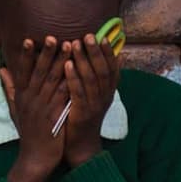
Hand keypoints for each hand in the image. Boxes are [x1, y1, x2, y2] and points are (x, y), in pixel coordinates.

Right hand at [6, 40, 73, 181]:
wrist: (34, 158)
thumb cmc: (27, 132)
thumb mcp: (15, 109)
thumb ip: (10, 88)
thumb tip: (2, 69)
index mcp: (21, 97)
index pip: (22, 72)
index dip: (25, 55)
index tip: (29, 39)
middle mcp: (30, 100)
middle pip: (38, 72)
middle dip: (46, 54)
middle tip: (53, 36)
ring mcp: (42, 108)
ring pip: (52, 81)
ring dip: (61, 63)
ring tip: (69, 47)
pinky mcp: (54, 117)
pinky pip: (63, 97)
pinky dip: (69, 82)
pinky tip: (77, 72)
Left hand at [58, 34, 120, 164]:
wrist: (81, 146)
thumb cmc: (84, 116)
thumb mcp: (95, 97)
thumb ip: (97, 78)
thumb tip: (101, 57)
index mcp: (108, 92)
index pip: (113, 69)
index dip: (108, 53)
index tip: (103, 37)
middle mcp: (105, 97)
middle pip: (103, 71)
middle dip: (96, 52)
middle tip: (88, 35)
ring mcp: (95, 106)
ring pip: (92, 79)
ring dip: (84, 60)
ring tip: (75, 43)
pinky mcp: (82, 113)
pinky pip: (79, 92)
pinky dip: (74, 77)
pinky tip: (67, 64)